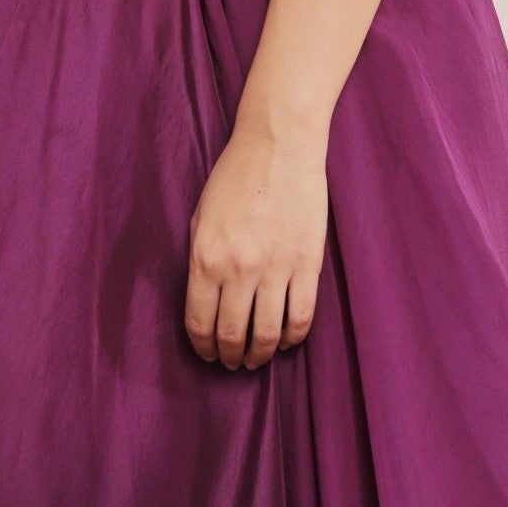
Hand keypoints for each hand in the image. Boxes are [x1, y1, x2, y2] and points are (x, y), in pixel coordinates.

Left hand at [184, 119, 327, 370]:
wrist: (278, 145)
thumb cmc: (235, 176)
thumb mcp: (201, 216)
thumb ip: (201, 259)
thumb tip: (205, 301)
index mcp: (206, 256)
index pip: (200, 321)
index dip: (202, 347)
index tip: (207, 354)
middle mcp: (239, 268)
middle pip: (233, 334)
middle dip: (230, 356)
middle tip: (232, 361)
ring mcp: (276, 268)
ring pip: (267, 334)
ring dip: (259, 354)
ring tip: (256, 358)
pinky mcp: (307, 264)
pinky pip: (301, 317)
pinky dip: (291, 338)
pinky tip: (284, 340)